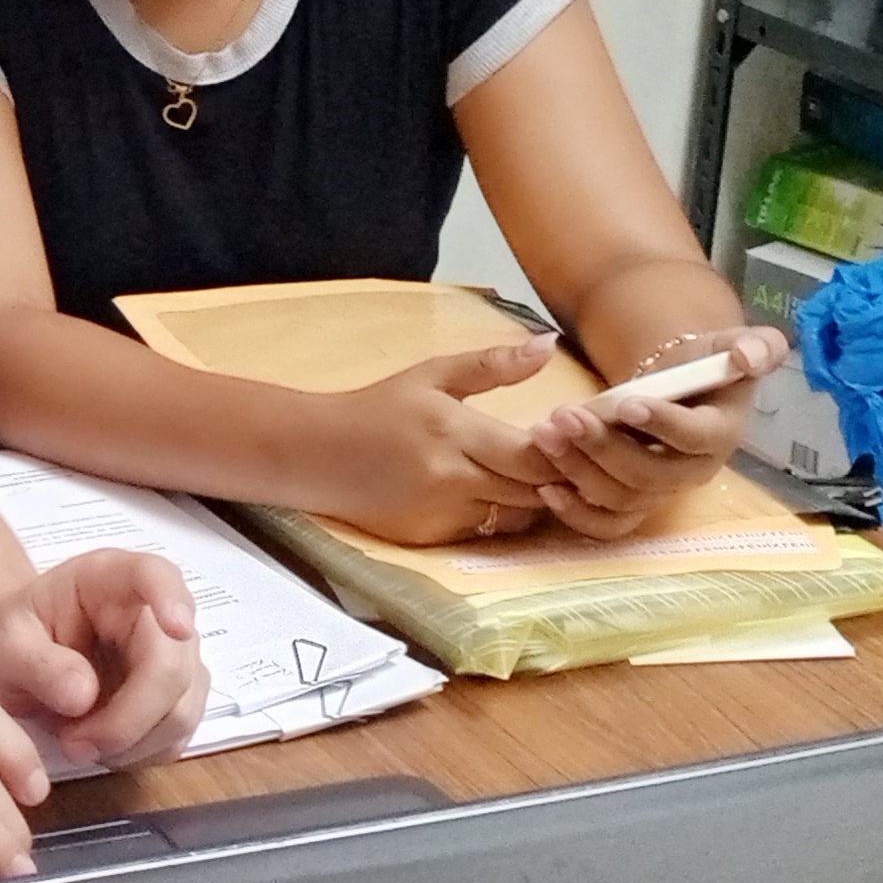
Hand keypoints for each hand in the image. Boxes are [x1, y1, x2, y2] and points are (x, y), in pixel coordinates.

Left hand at [0, 549, 208, 775]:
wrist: (19, 660)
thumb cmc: (15, 640)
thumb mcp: (5, 645)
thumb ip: (38, 664)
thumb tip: (82, 696)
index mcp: (109, 579)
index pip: (157, 575)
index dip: (174, 599)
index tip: (177, 627)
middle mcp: (153, 614)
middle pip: (174, 666)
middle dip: (129, 719)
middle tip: (75, 744)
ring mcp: (173, 657)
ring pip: (182, 710)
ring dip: (132, 743)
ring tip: (78, 744)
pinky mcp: (177, 699)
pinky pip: (176, 737)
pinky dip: (140, 754)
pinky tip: (102, 748)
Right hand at [300, 340, 559, 544]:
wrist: (313, 454)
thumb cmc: (376, 409)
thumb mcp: (431, 375)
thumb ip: (493, 364)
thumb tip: (550, 344)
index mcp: (453, 431)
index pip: (533, 455)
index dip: (562, 451)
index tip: (569, 437)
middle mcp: (450, 479)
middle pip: (533, 491)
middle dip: (557, 478)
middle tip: (567, 460)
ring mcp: (440, 514)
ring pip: (516, 518)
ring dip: (533, 500)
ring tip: (534, 477)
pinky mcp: (430, 538)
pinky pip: (486, 533)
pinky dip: (500, 516)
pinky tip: (495, 495)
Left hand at [523, 325, 788, 538]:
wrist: (682, 385)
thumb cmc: (706, 364)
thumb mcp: (736, 344)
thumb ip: (757, 345)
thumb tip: (749, 356)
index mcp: (720, 434)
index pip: (695, 436)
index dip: (663, 424)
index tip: (626, 404)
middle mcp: (692, 472)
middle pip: (648, 473)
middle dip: (603, 446)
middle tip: (563, 416)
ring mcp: (660, 492)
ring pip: (620, 496)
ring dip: (579, 470)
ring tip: (544, 435)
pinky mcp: (632, 505)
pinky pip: (606, 524)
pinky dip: (577, 514)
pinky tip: (547, 488)